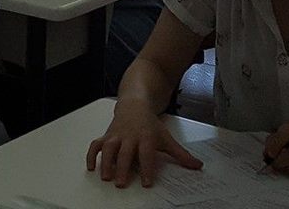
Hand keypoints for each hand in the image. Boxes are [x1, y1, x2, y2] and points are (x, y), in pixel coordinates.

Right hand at [85, 100, 200, 187]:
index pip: (146, 153)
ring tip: (106, 177)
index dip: (147, 168)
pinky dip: (91, 155)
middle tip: (121, 183)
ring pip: (108, 148)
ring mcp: (116, 136)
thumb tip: (197, 166)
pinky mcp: (106, 136)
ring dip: (106, 162)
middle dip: (123, 167)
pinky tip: (91, 168)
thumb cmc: (149, 124)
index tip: (147, 182)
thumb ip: (180, 154)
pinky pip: (96, 145)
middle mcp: (129, 136)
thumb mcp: (166, 138)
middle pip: (125, 152)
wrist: (135, 105)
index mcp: (146, 137)